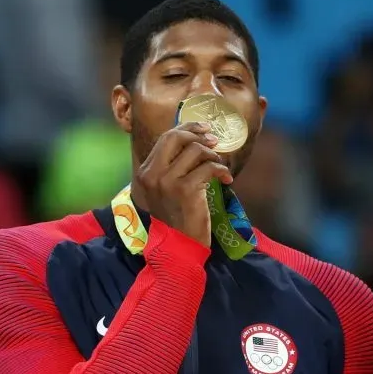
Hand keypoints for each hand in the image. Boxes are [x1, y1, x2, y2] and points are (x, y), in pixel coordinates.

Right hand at [135, 122, 232, 246]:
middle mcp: (152, 174)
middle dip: (198, 134)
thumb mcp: (166, 190)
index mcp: (145, 172)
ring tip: (219, 167)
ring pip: (195, 151)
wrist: (179, 245)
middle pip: (176, 137)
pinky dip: (222, 171)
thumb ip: (172, 167)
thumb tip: (195, 140)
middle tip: (214, 141)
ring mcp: (167, 182)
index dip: (187, 129)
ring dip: (213, 156)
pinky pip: (208, 167)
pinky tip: (227, 179)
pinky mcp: (186, 190)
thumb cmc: (177, 217)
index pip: (165, 139)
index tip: (204, 128)